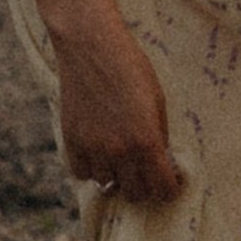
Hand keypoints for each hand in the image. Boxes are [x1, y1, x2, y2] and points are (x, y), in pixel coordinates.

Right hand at [54, 11, 182, 210]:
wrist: (92, 47)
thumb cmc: (131, 69)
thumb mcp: (157, 100)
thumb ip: (159, 135)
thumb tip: (161, 161)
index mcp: (147, 141)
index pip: (162, 188)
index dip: (168, 188)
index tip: (168, 182)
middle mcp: (120, 151)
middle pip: (135, 193)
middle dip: (144, 186)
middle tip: (145, 172)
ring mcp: (93, 148)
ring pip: (107, 184)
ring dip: (117, 176)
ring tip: (120, 158)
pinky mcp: (71, 141)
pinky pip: (82, 173)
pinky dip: (91, 168)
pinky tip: (98, 153)